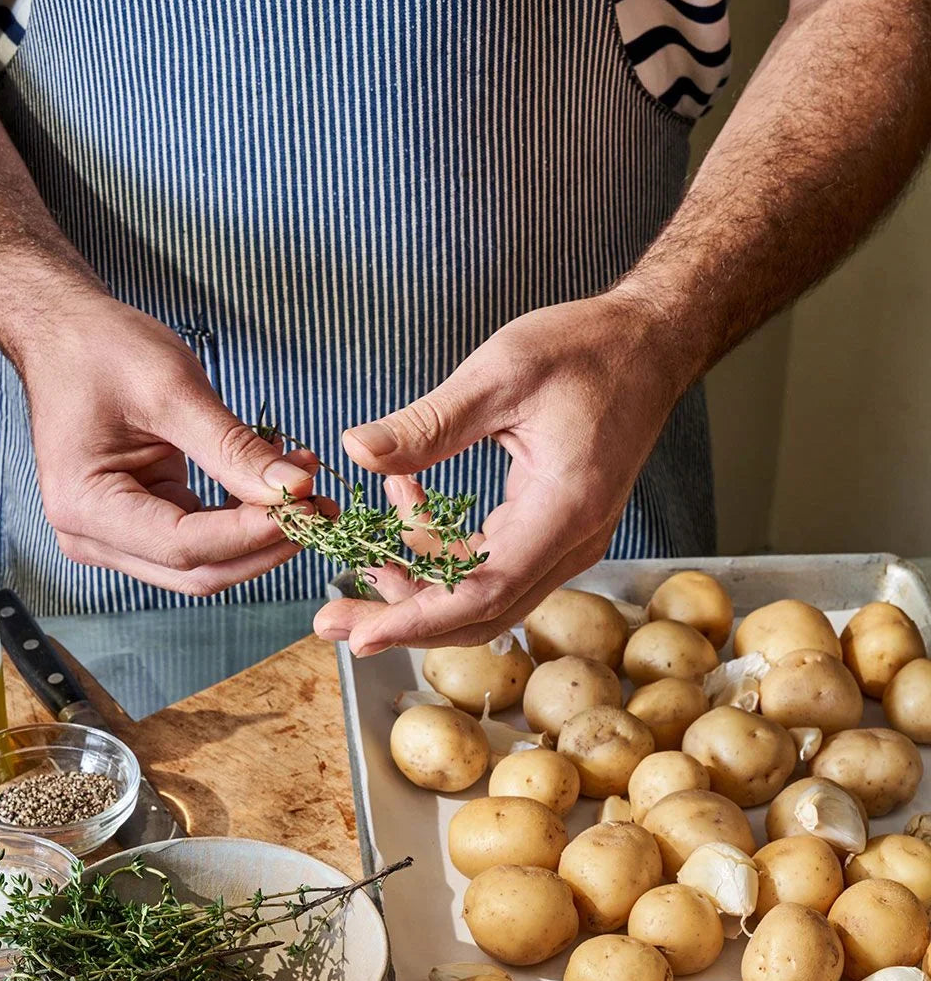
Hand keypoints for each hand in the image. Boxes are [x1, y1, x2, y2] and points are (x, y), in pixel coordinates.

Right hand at [21, 297, 330, 595]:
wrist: (67, 336)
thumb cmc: (101, 351)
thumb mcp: (171, 388)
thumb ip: (232, 447)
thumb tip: (294, 489)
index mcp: (85, 507)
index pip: (185, 546)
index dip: (252, 532)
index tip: (305, 504)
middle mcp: (93, 537)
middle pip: (198, 570)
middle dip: (265, 542)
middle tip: (319, 507)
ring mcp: (117, 538)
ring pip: (206, 564)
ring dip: (261, 535)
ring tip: (305, 488)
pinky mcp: (142, 527)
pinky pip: (202, 541)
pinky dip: (243, 520)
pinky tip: (275, 487)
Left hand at [313, 291, 686, 653]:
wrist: (649, 345)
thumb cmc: (586, 350)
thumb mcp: (500, 373)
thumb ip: (428, 423)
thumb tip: (356, 450)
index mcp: (562, 512)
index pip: (482, 592)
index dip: (416, 621)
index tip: (357, 634)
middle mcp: (571, 543)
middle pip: (478, 613)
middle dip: (401, 618)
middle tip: (331, 615)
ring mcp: (565, 544)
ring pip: (481, 595)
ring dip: (418, 581)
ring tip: (362, 549)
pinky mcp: (553, 533)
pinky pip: (490, 565)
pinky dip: (442, 548)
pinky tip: (407, 499)